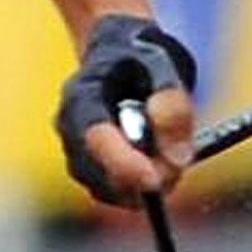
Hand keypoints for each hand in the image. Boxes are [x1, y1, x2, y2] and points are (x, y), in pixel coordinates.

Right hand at [55, 12, 196, 208]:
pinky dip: (144, 186)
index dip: (124, 165)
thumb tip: (177, 160)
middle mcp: (69, 131)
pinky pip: (120, 195)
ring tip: (167, 147)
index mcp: (81, 98)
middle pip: (102, 175)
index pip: (95, 140)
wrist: (118, 57)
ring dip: (148, 181)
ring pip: (114, 191)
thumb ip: (172, 108)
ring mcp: (75, 155)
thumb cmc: (141, 58)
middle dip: (145, 178)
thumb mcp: (164, 68)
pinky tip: (156, 158)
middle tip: (181, 163)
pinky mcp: (90, 174)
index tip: (156, 182)